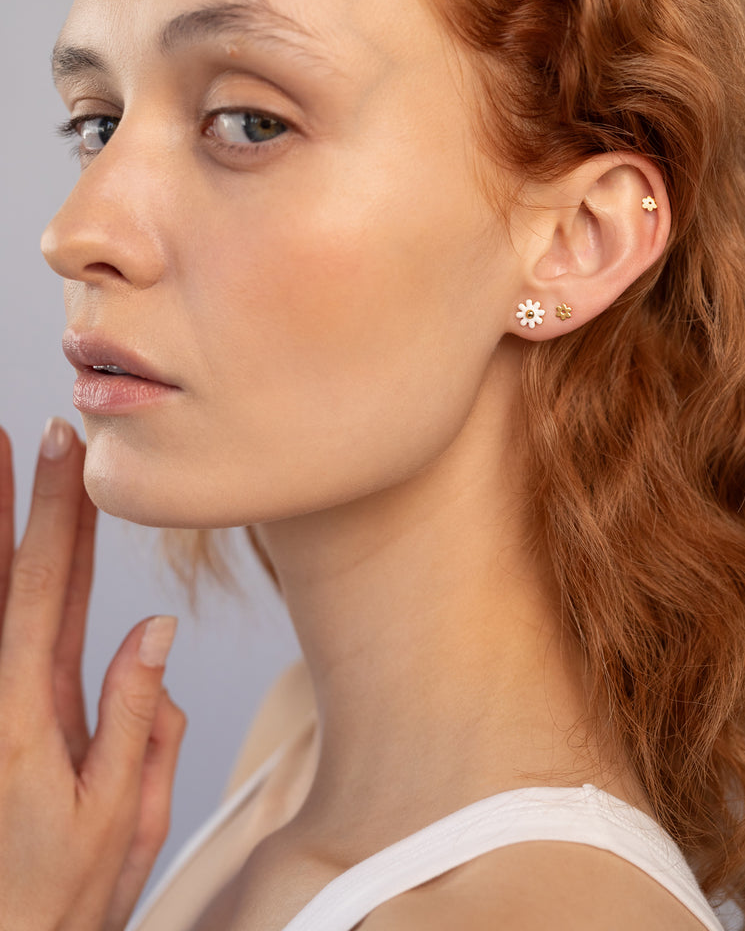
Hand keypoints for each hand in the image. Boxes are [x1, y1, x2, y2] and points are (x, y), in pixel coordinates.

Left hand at [0, 420, 185, 930]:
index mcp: (30, 716)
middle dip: (21, 501)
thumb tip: (154, 633)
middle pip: (8, 578)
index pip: (49, 588)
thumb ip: (136, 717)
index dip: (59, 514)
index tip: (66, 454)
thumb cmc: (61, 897)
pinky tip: (2, 561)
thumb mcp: (119, 817)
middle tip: (31, 435)